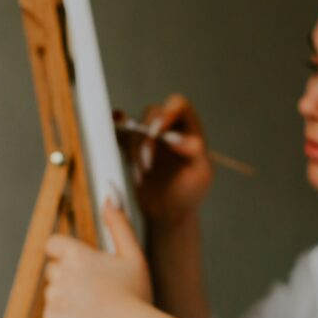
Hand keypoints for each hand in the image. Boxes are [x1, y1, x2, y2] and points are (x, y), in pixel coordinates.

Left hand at [42, 199, 151, 317]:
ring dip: (66, 297)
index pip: (52, 244)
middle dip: (68, 276)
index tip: (79, 263)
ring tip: (94, 307)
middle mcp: (60, 274)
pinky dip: (64, 316)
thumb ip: (118, 224)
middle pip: (53, 269)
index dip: (64, 253)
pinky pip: (52, 313)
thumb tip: (110, 196)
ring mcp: (54, 298)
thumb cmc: (136, 296)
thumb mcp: (132, 256)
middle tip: (95, 289)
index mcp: (77, 255)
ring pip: (53, 292)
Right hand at [119, 93, 213, 224]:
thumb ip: (196, 152)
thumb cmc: (190, 192)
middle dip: (146, 136)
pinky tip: (115, 143)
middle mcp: (168, 127)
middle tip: (147, 163)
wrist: (169, 213)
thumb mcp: (202, 174)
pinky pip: (119, 136)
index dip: (166, 112)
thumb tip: (179, 139)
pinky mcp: (131, 148)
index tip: (159, 132)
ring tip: (142, 174)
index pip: (177, 104)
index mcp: (189, 127)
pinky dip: (115, 138)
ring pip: (134, 127)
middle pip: (152, 113)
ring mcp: (148, 137)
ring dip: (135, 149)